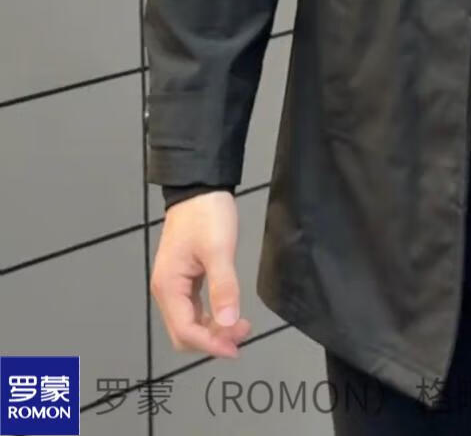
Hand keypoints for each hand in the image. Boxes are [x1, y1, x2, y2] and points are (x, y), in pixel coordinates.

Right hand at [151, 191, 251, 357]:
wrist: (199, 187)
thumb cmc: (206, 214)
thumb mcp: (219, 249)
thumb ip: (223, 287)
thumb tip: (228, 322)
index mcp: (169, 286)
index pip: (185, 330)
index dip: (210, 344)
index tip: (235, 347)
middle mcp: (167, 289)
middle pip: (184, 332)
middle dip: (211, 340)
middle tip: (240, 337)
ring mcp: (174, 284)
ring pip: (189, 322)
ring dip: (212, 330)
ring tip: (239, 327)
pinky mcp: (184, 278)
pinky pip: (193, 308)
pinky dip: (210, 317)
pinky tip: (227, 314)